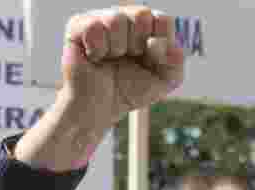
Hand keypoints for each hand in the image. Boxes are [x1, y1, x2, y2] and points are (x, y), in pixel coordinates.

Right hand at [13, 6, 185, 170]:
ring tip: (110, 59)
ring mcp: (101, 19)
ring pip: (116, 19)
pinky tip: (95, 58)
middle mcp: (125, 17)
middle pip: (141, 14)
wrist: (99, 109)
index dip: (160, 43)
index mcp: (148, 25)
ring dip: (117, 49)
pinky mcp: (78, 27)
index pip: (163, 20)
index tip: (150, 60)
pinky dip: (98, 49)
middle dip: (138, 45)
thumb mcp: (164, 82)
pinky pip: (94, 28)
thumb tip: (164, 44)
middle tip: (128, 58)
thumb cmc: (130, 91)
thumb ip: (176, 63)